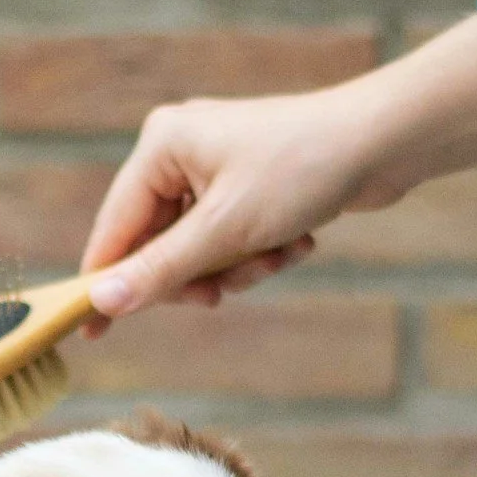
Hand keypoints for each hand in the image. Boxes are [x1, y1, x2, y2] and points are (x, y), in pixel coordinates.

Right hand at [78, 14, 476, 336]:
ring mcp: (216, 166)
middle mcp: (181, 150)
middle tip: (224, 292)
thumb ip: (161, 271)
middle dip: (202, 273)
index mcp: (161, 145)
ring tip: (280, 253)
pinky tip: (299, 240)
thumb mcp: (225, 231)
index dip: (105, 283)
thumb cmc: (302, 171)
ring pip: (202, 250)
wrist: (385, 142)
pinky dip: (262, 252)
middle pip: (160, 245)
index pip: (115, 228)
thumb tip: (103, 303)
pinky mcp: (250, 184)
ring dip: (241, 266)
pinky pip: (234, 239)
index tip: (90, 335)